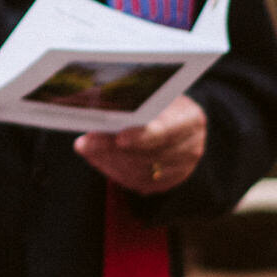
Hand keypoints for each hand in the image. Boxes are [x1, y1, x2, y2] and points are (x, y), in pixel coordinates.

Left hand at [74, 94, 205, 195]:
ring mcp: (182, 168)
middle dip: (112, 149)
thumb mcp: (154, 94)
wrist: (177, 120)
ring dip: (109, 161)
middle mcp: (191, 146)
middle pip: (149, 154)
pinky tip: (98, 158)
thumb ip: (134, 102)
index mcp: (191, 119)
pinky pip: (138, 182)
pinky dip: (115, 171)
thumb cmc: (160, 101)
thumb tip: (96, 104)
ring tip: (87, 148)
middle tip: (85, 144)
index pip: (167, 131)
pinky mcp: (168, 182)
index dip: (142, 136)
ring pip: (140, 171)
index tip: (119, 138)